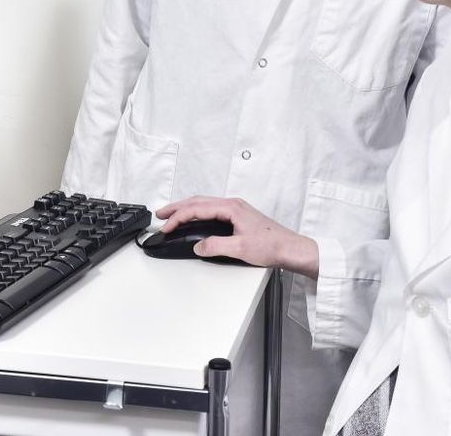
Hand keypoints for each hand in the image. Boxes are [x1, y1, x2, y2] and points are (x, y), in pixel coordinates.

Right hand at [154, 196, 319, 278]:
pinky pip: (212, 209)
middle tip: (160, 214)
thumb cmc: (272, 246)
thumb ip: (215, 246)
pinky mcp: (238, 216)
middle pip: (198, 201)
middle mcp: (233, 204)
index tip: (166, 227)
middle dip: (177, 207)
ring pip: (204, 204)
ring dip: (186, 209)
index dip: (178, 217)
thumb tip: (198, 246)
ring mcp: (236, 209)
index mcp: (231, 207)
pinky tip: (194, 219)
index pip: (197, 208)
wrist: (290, 248)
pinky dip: (197, 212)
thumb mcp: (240, 248)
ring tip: (171, 216)